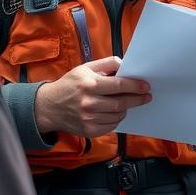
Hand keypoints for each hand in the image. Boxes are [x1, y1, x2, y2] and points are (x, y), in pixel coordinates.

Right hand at [34, 56, 150, 136]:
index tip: (145, 86)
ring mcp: (89, 119)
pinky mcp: (89, 130)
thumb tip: (124, 66)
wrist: (50, 106)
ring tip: (126, 103)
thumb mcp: (85, 68)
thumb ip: (106, 64)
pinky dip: (117, 119)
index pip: (119, 85)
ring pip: (118, 115)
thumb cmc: (70, 85)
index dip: (135, 86)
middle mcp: (89, 103)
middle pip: (121, 102)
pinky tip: (115, 112)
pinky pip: (111, 126)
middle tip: (145, 97)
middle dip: (137, 99)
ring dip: (126, 109)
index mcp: (89, 84)